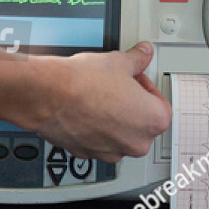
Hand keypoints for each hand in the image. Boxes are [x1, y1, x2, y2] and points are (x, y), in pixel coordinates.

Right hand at [28, 43, 170, 161]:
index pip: (161, 104)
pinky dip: (94, 129)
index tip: (134, 79)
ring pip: (120, 135)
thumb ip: (137, 60)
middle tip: (116, 87)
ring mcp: (111, 152)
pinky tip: (84, 109)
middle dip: (131, 105)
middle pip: (142, 123)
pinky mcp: (88, 154)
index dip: (146, 88)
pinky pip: (99, 142)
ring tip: (98, 97)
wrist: (48, 95)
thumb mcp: (118, 61)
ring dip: (113, 119)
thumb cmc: (83, 82)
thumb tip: (143, 54)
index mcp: (153, 120)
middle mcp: (135, 142)